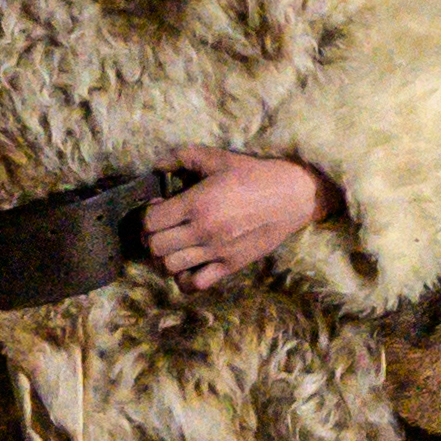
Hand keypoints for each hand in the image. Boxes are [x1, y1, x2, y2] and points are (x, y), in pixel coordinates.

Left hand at [148, 147, 327, 291]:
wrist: (293, 195)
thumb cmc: (254, 175)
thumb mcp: (219, 158)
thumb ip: (183, 156)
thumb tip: (156, 165)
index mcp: (197, 203)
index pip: (150, 221)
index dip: (147, 215)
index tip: (159, 209)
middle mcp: (203, 230)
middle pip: (154, 247)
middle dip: (152, 238)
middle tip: (163, 229)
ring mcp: (217, 251)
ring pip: (169, 267)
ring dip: (165, 258)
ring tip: (174, 247)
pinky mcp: (230, 265)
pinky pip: (195, 284)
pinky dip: (185, 279)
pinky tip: (189, 265)